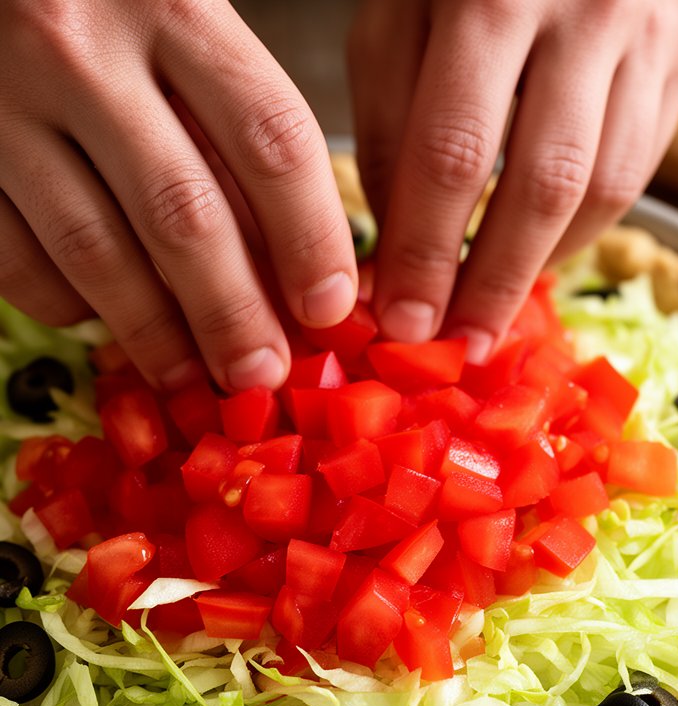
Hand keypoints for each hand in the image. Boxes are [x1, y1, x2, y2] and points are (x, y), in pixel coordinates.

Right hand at [0, 0, 356, 390]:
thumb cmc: (100, 3)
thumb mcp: (179, 24)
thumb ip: (230, 125)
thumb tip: (294, 268)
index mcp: (169, 2)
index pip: (269, 140)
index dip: (310, 237)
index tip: (330, 307)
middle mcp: (81, 50)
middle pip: (183, 214)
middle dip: (232, 313)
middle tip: (261, 374)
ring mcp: (5, 101)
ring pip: (96, 251)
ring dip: (154, 333)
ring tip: (191, 380)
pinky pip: (16, 261)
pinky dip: (66, 307)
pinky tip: (103, 323)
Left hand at [348, 0, 677, 359]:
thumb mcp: (392, 33)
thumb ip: (389, 139)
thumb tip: (399, 264)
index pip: (453, 155)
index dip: (428, 253)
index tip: (405, 323)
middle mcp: (583, 8)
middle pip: (542, 185)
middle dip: (492, 282)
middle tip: (459, 346)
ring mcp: (644, 33)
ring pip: (600, 189)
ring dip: (539, 264)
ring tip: (489, 307)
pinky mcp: (677, 59)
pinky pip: (632, 174)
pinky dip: (580, 228)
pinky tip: (536, 247)